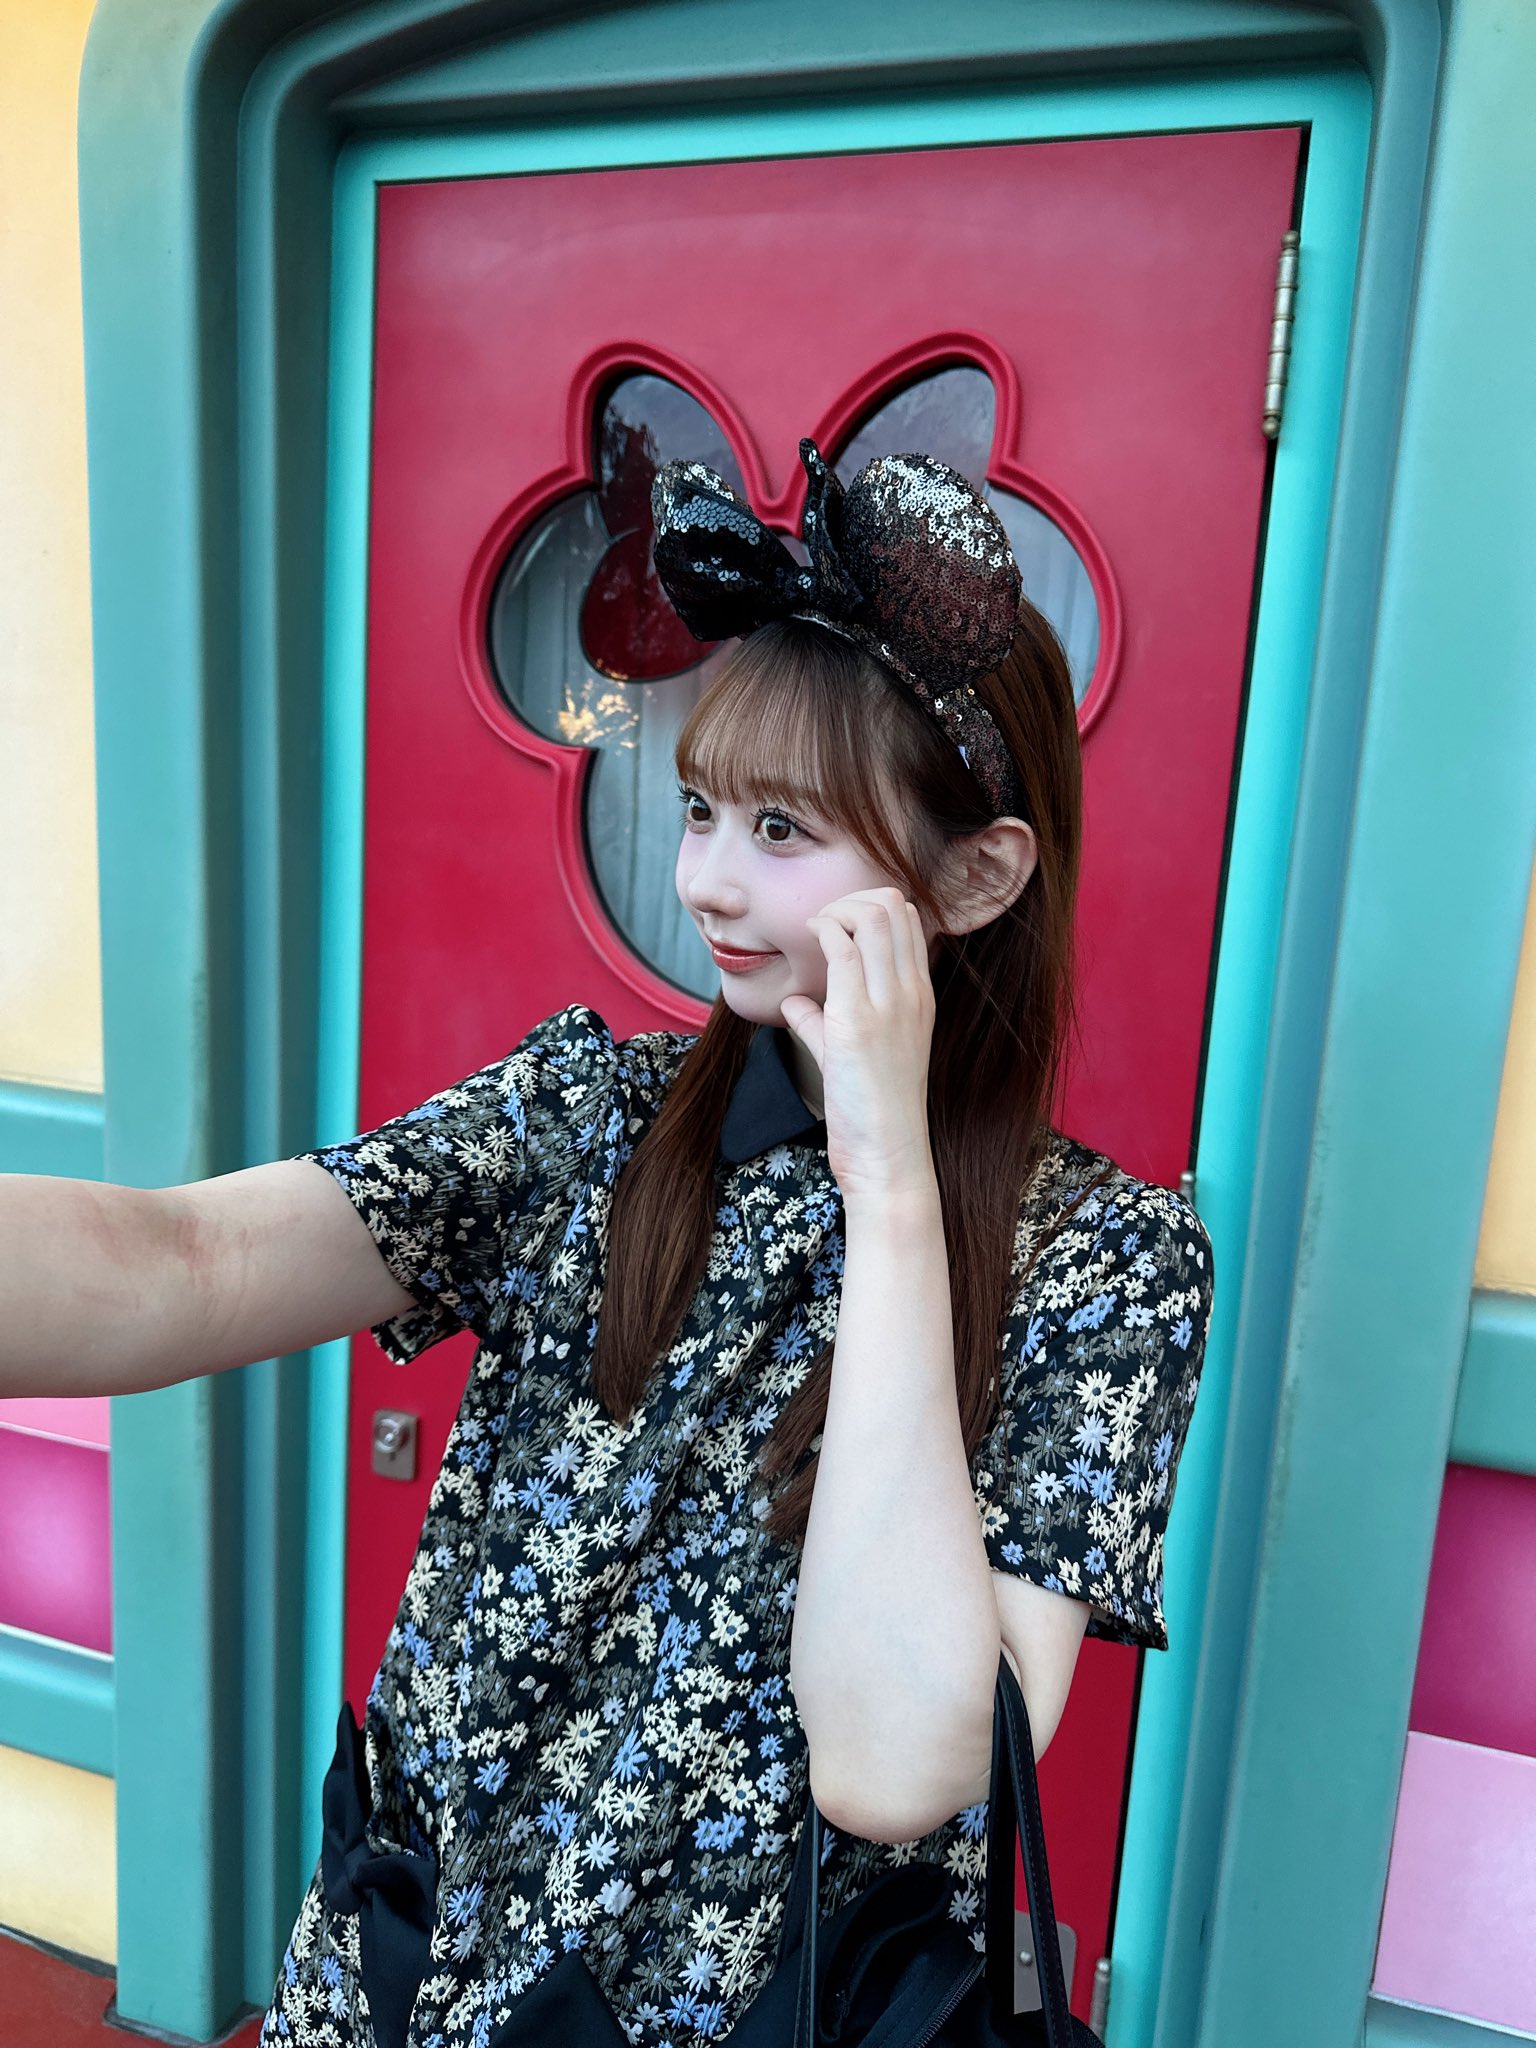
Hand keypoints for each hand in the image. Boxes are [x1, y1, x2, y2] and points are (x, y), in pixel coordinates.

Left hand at [780, 887, 937, 1204]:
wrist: (888, 1153)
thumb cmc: (871, 1110)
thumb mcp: (850, 1055)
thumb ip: (824, 1022)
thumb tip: (796, 1004)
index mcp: (920, 996)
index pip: (910, 920)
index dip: (871, 904)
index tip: (837, 923)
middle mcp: (911, 992)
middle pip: (894, 906)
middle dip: (851, 898)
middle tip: (822, 921)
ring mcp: (889, 1004)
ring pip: (872, 917)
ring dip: (835, 910)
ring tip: (814, 930)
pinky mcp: (857, 1021)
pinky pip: (842, 950)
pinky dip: (821, 932)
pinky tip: (806, 941)